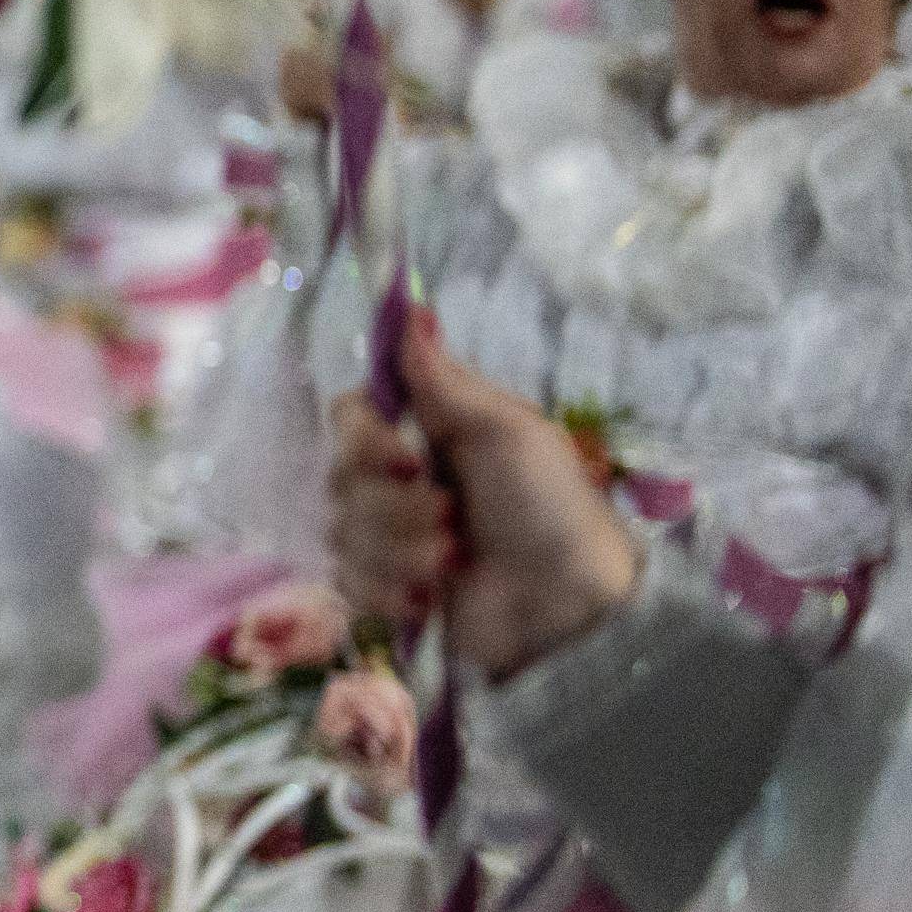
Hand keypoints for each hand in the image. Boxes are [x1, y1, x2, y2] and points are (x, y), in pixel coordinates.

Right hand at [325, 309, 642, 683]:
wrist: (571, 602)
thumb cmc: (550, 507)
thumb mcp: (509, 432)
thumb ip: (446, 380)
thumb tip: (412, 309)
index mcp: (424, 434)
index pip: (348, 415)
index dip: (363, 440)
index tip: (407, 460)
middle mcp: (398, 482)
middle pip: (340, 478)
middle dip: (397, 508)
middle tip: (455, 519)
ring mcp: (389, 538)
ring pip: (343, 534)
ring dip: (403, 551)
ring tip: (455, 563)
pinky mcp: (386, 590)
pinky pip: (349, 582)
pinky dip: (391, 592)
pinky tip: (431, 598)